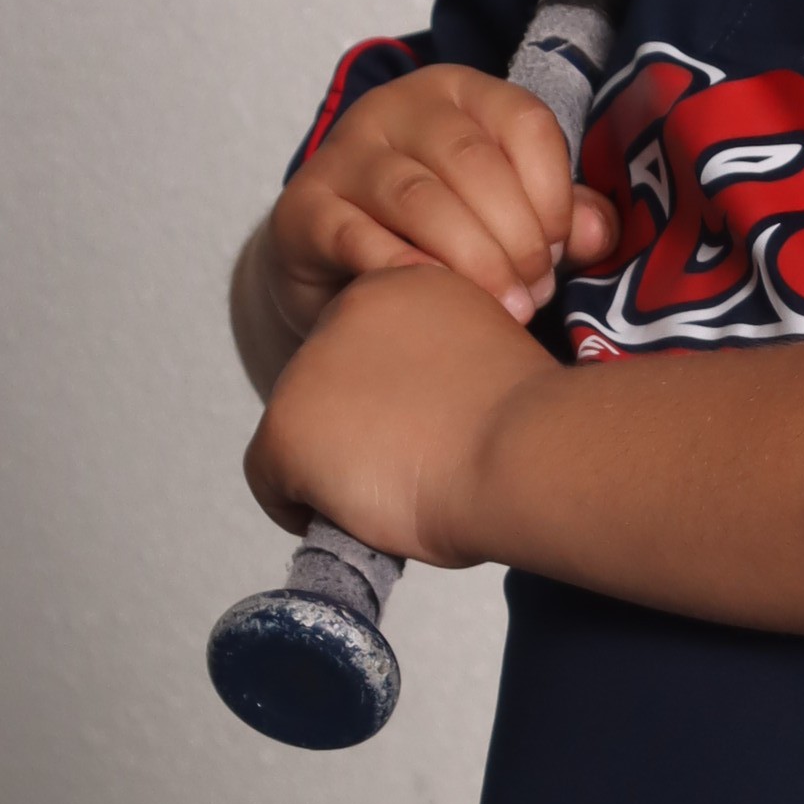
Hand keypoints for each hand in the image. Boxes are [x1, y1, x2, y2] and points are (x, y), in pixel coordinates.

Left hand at [243, 264, 560, 568]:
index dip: (391, 399)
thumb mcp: (490, 365)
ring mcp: (308, 368)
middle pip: (327, 384)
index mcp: (405, 284)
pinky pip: (269, 481)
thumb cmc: (534, 426)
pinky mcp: (285, 426)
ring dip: (335, 466)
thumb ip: (447, 370)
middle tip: (408, 471)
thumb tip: (427, 415)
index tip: (426, 432)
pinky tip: (356, 519)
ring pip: (300, 432)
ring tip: (394, 496)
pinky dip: (301, 507)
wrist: (528, 451)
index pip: (369, 346)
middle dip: (356, 429)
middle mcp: (346, 310)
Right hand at [250, 66, 617, 368]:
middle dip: (516, 237)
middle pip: (473, 162)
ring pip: (419, 199)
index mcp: (458, 93)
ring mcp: (344, 153)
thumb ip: (560, 219)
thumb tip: (597, 235)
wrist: (333, 266)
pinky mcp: (304, 208)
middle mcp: (396, 107)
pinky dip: (404, 271)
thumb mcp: (507, 215)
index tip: (560, 251)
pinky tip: (436, 301)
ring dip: (473, 261)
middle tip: (534, 294)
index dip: (553, 193)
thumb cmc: (437, 234)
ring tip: (505, 310)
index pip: (524, 122)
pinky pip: (358, 237)